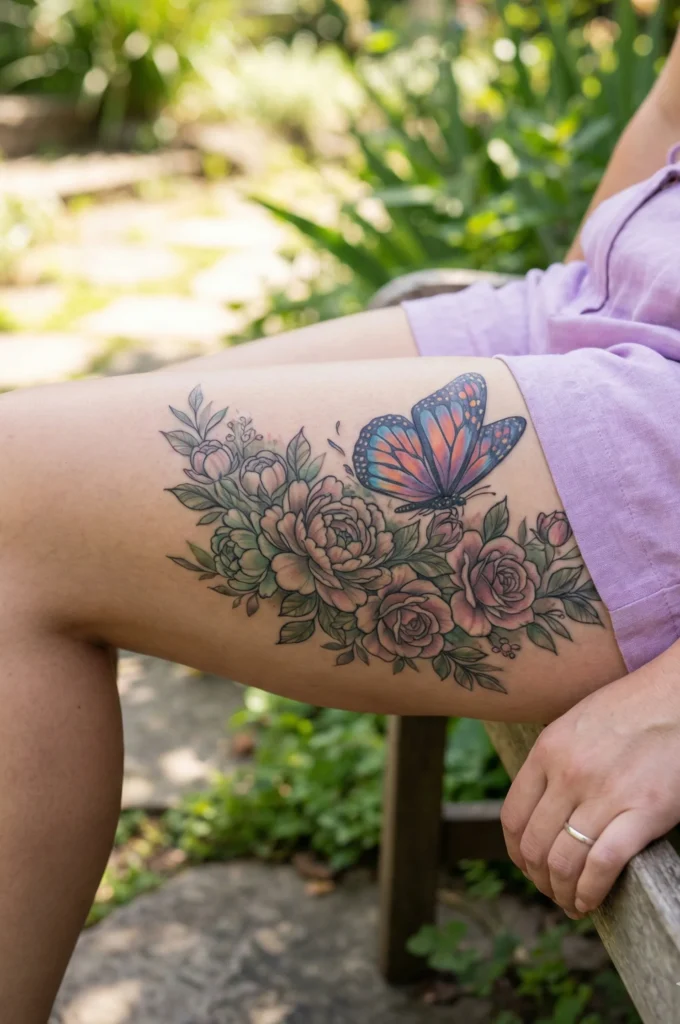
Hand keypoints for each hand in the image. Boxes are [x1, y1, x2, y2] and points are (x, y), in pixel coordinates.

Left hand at [500, 640, 679, 916]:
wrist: (676, 697)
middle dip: (539, 879)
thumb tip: (540, 805)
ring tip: (571, 902)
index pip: (513, 817)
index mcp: (547, 751)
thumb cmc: (630, 708)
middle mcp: (569, 774)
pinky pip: (603, 864)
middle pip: (535, 845)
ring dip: (563, 892)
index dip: (516, 852)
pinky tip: (591, 900)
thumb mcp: (575, 724)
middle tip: (552, 891)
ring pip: (564, 861)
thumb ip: (554, 761)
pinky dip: (591, 891)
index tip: (528, 866)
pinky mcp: (643, 811)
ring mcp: (605, 794)